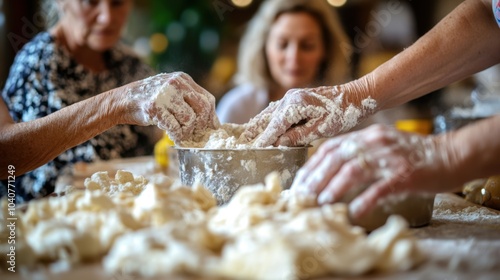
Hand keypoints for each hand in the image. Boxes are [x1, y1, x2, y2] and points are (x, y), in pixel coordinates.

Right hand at [123, 72, 219, 142]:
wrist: (123, 100)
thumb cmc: (152, 100)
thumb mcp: (174, 94)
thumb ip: (192, 103)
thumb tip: (215, 124)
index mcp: (183, 78)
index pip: (207, 99)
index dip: (211, 116)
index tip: (210, 127)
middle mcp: (176, 83)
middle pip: (203, 108)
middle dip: (201, 125)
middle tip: (195, 133)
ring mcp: (166, 94)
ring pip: (190, 119)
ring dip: (187, 132)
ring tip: (180, 134)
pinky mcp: (155, 107)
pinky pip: (175, 127)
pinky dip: (177, 136)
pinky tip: (173, 136)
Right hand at [239, 83, 375, 146]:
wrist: (356, 97)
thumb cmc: (343, 114)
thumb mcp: (322, 129)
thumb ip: (299, 136)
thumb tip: (279, 142)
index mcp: (295, 105)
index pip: (274, 126)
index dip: (263, 139)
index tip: (252, 150)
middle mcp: (289, 98)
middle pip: (266, 117)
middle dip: (254, 131)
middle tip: (240, 144)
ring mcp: (291, 96)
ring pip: (269, 112)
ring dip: (258, 124)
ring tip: (246, 136)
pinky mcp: (296, 98)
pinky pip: (276, 109)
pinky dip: (267, 118)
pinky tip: (262, 124)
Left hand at [291, 124, 452, 218]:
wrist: (452, 155)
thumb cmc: (414, 155)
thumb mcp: (383, 145)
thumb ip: (359, 153)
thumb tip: (331, 171)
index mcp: (367, 135)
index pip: (330, 148)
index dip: (312, 165)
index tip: (300, 182)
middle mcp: (375, 142)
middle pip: (336, 158)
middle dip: (316, 178)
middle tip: (304, 196)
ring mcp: (390, 157)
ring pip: (353, 171)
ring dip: (334, 188)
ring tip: (322, 203)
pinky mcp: (404, 174)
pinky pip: (379, 188)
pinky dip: (363, 201)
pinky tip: (354, 212)